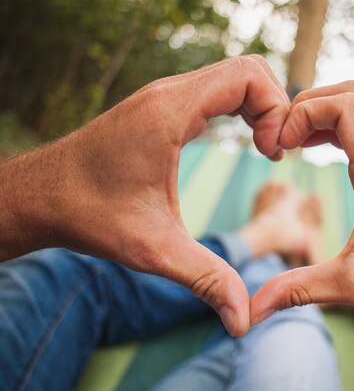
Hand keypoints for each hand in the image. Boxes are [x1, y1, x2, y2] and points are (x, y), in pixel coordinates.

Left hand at [1, 55, 289, 335]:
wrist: (39, 197)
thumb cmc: (89, 215)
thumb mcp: (153, 250)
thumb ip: (205, 279)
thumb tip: (244, 320)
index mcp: (170, 113)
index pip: (248, 76)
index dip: (275, 111)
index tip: (271, 155)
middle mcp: (168, 94)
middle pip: (249, 69)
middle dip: (275, 106)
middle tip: (274, 151)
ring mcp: (164, 97)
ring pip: (233, 76)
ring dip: (260, 106)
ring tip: (264, 148)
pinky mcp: (161, 107)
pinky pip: (215, 90)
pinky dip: (241, 108)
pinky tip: (243, 142)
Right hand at [250, 81, 353, 324]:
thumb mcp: (352, 286)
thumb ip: (299, 290)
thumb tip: (251, 309)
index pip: (344, 106)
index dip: (303, 114)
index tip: (280, 147)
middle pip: (350, 93)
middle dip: (307, 106)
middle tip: (281, 141)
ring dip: (321, 113)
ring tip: (292, 144)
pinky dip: (335, 125)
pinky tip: (314, 150)